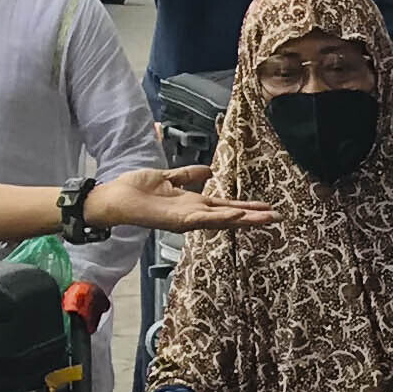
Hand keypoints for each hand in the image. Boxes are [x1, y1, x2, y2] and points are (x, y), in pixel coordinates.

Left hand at [85, 163, 273, 235]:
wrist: (115, 198)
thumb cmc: (135, 189)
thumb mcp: (167, 177)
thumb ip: (187, 175)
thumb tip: (208, 170)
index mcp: (193, 203)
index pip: (225, 206)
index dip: (246, 207)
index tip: (266, 207)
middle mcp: (193, 214)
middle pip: (230, 216)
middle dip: (253, 217)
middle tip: (277, 218)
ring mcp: (187, 219)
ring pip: (222, 220)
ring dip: (244, 220)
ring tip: (265, 219)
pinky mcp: (177, 221)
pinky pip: (203, 219)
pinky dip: (221, 219)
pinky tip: (236, 217)